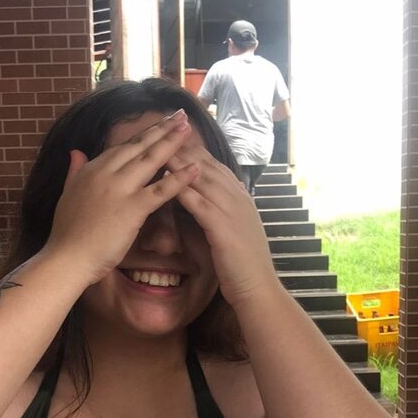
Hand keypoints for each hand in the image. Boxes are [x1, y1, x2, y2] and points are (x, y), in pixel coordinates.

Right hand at [44, 111, 199, 284]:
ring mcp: (120, 189)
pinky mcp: (132, 209)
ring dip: (172, 142)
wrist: (66, 257)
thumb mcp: (67, 194)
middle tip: (180, 115)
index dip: (144, 133)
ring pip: (151, 160)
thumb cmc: (67, 234)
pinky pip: (160, 191)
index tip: (159, 122)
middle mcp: (107, 173)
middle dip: (162, 128)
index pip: (124, 146)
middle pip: (140, 145)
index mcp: (92, 169)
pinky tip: (195, 168)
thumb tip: (75, 152)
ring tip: (188, 128)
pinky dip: (179, 178)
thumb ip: (74, 171)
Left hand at [168, 145, 279, 307]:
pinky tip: (166, 181)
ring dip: (180, 161)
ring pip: (202, 178)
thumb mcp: (232, 230)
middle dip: (183, 146)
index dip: (192, 149)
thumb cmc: (242, 265)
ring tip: (159, 147)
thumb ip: (219, 211)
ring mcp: (232, 210)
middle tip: (161, 129)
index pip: (212, 165)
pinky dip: (183, 189)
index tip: (171, 136)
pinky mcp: (223, 227)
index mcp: (239, 196)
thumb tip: (203, 199)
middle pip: (205, 164)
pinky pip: (200, 203)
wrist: (258, 288)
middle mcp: (237, 197)